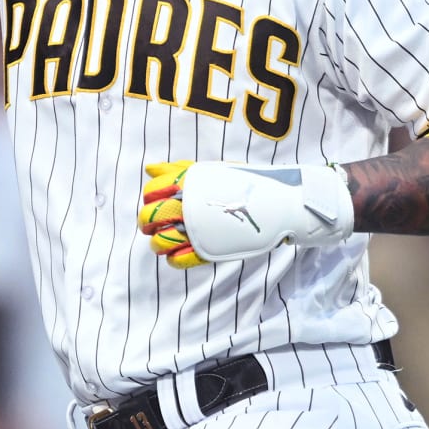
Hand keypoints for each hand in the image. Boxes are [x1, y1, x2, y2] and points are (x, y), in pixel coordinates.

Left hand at [139, 160, 353, 265]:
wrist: (280, 202)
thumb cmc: (245, 184)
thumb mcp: (213, 170)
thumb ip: (180, 170)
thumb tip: (149, 168)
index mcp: (191, 182)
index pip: (153, 190)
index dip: (149, 198)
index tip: (154, 202)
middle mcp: (192, 204)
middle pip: (152, 216)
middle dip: (147, 223)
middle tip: (154, 226)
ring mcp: (201, 228)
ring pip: (161, 241)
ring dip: (158, 243)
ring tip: (163, 242)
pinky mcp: (212, 248)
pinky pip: (181, 260)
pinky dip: (174, 259)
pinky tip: (175, 256)